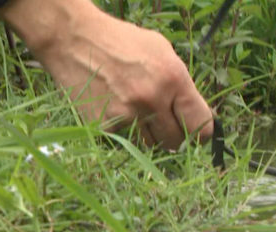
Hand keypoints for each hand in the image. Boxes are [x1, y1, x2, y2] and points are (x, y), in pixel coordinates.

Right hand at [0, 0, 212, 148]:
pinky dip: (124, 134)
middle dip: (173, 135)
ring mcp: (127, 115)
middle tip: (162, 122)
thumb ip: (182, 85)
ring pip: (150, 146)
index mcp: (173, 78)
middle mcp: (152, 99)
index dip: (201, 133)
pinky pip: (125, 143)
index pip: (201, 126)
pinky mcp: (104, 126)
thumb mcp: (162, 51)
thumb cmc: (122, 43)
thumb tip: (198, 116)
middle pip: (176, 142)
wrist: (74, 40)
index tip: (195, 132)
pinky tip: (116, 112)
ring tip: (135, 111)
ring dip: (147, 135)